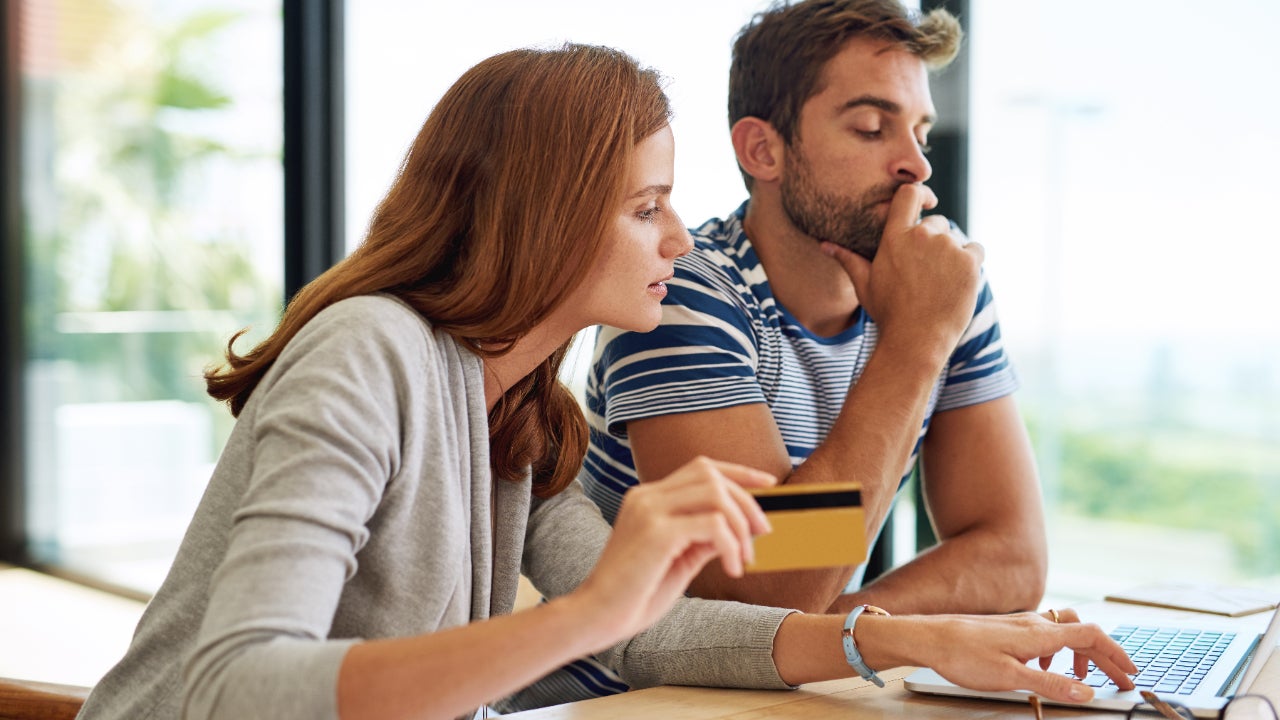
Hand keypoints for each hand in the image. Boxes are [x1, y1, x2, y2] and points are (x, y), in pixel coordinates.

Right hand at [572, 457, 775, 644]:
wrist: (596, 616)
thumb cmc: (635, 594)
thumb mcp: (678, 560)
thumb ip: (703, 538)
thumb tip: (738, 527)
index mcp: (648, 498)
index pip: (701, 468)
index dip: (739, 472)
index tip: (768, 485)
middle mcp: (647, 496)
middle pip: (711, 474)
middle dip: (747, 500)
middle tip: (764, 532)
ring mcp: (649, 510)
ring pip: (716, 494)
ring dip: (741, 525)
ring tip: (745, 558)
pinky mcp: (657, 532)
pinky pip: (713, 524)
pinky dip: (732, 545)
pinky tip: (733, 570)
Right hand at [820, 183, 983, 353]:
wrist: (916, 340)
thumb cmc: (888, 313)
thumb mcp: (864, 284)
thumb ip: (848, 259)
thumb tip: (823, 244)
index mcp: (894, 237)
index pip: (910, 194)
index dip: (918, 195)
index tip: (922, 204)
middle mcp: (922, 236)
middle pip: (936, 223)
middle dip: (933, 241)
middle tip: (925, 272)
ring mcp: (947, 247)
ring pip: (955, 239)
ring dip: (951, 255)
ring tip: (938, 283)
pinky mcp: (969, 261)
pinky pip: (975, 251)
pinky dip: (969, 264)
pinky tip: (954, 284)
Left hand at [908, 610, 1136, 703]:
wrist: (930, 636)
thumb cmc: (964, 655)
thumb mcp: (1011, 677)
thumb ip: (1050, 685)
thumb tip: (1087, 692)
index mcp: (1041, 634)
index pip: (1092, 636)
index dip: (1116, 654)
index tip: (1131, 673)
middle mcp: (1035, 623)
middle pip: (1082, 634)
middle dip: (1104, 657)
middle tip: (1117, 680)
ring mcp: (1020, 624)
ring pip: (1063, 631)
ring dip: (1078, 653)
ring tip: (1076, 677)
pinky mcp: (1007, 628)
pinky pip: (1043, 634)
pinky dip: (1055, 650)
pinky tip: (1041, 667)